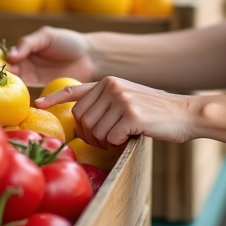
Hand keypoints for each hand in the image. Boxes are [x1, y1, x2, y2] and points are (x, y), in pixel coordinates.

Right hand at [5, 27, 95, 85]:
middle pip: (9, 70)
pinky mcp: (41, 88)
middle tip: (2, 78)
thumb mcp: (47, 36)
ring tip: (10, 85)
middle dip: (4, 74)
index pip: (8, 55)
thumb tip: (9, 56)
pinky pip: (28, 92)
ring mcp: (33, 76)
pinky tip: (19, 94)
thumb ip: (28, 44)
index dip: (1, 60)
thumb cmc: (68, 42)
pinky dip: (22, 94)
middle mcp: (26, 63)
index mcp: (25, 48)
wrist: (89, 57)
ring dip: (11, 84)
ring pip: (16, 82)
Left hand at [37, 77, 197, 147]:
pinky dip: (118, 143)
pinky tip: (131, 136)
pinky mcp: (131, 115)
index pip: (75, 90)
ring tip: (122, 136)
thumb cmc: (156, 112)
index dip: (55, 99)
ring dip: (105, 141)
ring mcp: (121, 99)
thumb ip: (106, 102)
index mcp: (108, 81)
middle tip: (108, 138)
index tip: (39, 104)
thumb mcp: (128, 98)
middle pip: (81, 119)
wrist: (185, 112)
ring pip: (94, 131)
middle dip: (90, 135)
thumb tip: (82, 121)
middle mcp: (112, 86)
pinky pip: (110, 138)